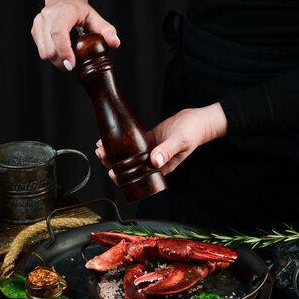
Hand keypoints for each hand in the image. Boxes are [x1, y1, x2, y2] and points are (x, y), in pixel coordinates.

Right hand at [31, 0, 119, 70]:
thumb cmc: (80, 10)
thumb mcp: (95, 17)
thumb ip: (106, 30)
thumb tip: (115, 43)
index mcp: (64, 12)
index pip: (58, 32)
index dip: (64, 51)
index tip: (71, 65)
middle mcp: (48, 16)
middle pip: (50, 48)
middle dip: (62, 62)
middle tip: (73, 65)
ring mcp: (39, 22)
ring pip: (44, 52)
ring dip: (56, 61)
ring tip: (68, 58)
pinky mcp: (35, 30)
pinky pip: (41, 51)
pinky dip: (51, 56)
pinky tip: (60, 51)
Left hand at [95, 103, 227, 182]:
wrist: (198, 120)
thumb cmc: (193, 133)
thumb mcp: (180, 142)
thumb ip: (168, 151)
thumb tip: (155, 161)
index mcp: (161, 169)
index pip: (139, 178)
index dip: (123, 178)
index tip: (112, 173)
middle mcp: (153, 163)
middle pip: (129, 168)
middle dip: (113, 164)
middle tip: (101, 154)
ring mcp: (150, 152)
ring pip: (128, 156)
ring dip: (114, 153)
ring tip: (101, 147)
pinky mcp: (148, 141)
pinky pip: (132, 144)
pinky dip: (120, 143)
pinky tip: (109, 139)